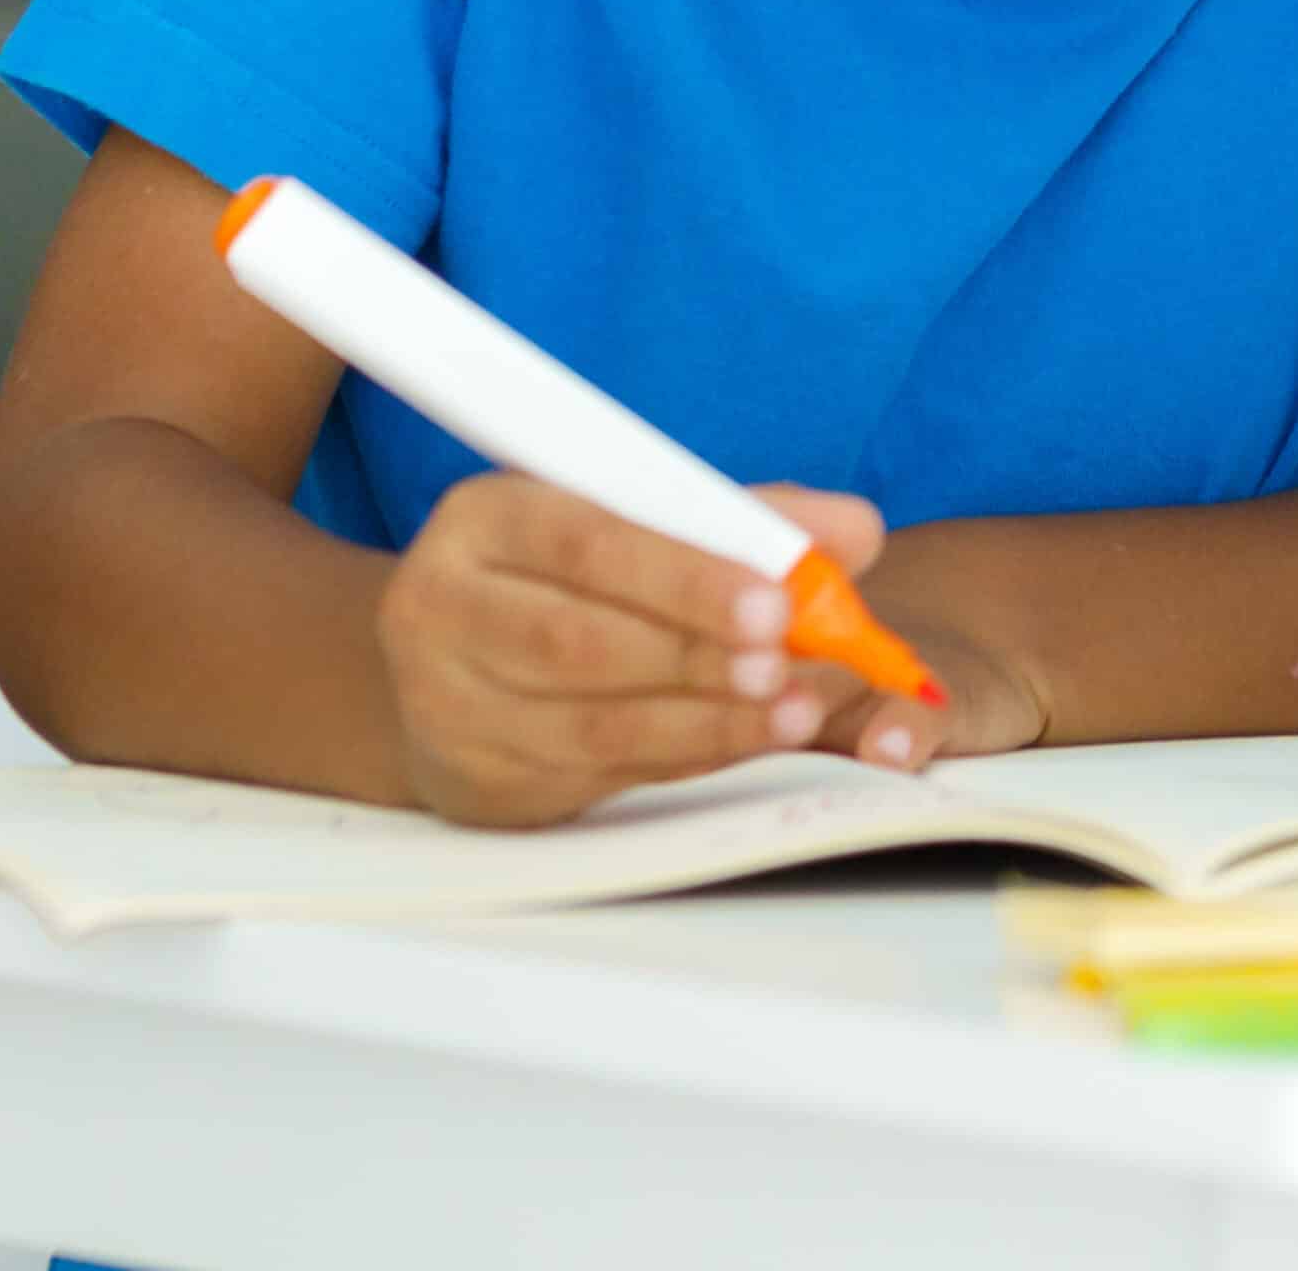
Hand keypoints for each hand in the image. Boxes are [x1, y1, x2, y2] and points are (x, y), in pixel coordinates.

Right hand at [372, 479, 1030, 825]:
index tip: (776, 600)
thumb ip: (751, 518)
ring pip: (590, 723)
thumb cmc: (573, 571)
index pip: (589, 542)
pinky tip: (742, 740)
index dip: (687, 576)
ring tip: (791, 709)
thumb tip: (855, 530)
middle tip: (787, 662)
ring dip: (705, 720)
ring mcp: (446, 707)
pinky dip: (682, 758)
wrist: (455, 657)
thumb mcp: (644, 516)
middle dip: (698, 655)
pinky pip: (595, 775)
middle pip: (580, 641)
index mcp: (484, 520)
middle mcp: (442, 611)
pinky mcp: (474, 782)